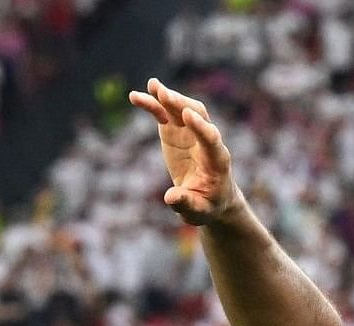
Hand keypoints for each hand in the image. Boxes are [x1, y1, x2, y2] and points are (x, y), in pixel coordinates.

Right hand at [128, 80, 241, 226]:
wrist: (210, 198)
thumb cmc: (207, 206)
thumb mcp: (198, 212)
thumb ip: (186, 203)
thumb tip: (170, 197)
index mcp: (216, 159)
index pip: (211, 138)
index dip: (200, 126)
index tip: (187, 115)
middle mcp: (205, 139)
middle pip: (198, 115)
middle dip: (182, 104)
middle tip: (165, 95)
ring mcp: (190, 132)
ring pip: (181, 109)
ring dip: (168, 97)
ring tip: (152, 86)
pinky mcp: (176, 131)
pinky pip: (164, 114)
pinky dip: (152, 104)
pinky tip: (136, 97)